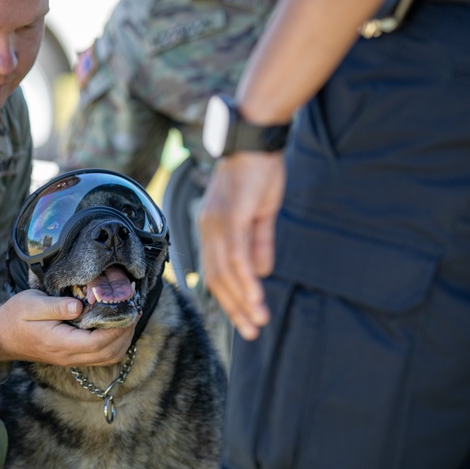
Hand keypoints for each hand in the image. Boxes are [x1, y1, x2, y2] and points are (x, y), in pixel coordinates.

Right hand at [0, 289, 133, 365]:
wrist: (2, 336)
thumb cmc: (15, 316)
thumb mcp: (31, 304)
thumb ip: (55, 306)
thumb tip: (78, 306)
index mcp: (61, 343)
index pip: (98, 342)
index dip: (117, 328)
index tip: (128, 310)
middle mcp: (69, 356)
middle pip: (109, 353)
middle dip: (125, 334)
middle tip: (134, 310)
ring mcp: (71, 359)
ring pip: (107, 358)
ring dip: (123, 340)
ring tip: (128, 318)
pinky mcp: (72, 356)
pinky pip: (100, 356)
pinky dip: (114, 344)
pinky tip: (115, 327)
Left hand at [198, 152, 285, 340]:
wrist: (256, 136)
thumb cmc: (258, 171)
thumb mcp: (261, 212)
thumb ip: (260, 242)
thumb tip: (261, 271)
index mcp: (212, 227)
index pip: (215, 271)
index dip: (228, 297)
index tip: (243, 318)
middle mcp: (207, 228)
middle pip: (216, 278)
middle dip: (233, 308)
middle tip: (250, 332)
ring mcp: (217, 223)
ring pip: (225, 272)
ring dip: (242, 300)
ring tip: (257, 322)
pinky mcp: (231, 217)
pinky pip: (236, 256)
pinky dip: (245, 280)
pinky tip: (256, 298)